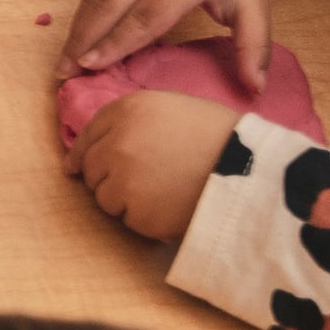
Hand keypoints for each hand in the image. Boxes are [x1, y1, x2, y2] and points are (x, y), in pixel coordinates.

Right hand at [63, 0, 274, 88]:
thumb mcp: (254, 2)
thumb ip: (253, 46)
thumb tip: (255, 90)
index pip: (146, 16)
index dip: (118, 42)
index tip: (93, 66)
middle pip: (109, 5)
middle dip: (84, 40)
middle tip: (65, 72)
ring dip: (76, 28)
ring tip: (62, 61)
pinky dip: (81, 11)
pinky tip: (75, 35)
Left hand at [72, 88, 237, 245]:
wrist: (254, 172)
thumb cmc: (224, 137)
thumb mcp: (177, 108)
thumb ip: (136, 120)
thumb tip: (105, 142)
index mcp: (129, 110)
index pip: (89, 134)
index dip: (82, 153)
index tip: (75, 166)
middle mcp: (117, 143)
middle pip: (90, 169)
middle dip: (106, 177)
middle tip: (136, 184)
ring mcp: (124, 180)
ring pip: (104, 198)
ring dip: (124, 200)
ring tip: (163, 194)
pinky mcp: (136, 213)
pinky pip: (128, 220)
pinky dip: (145, 219)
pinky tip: (171, 208)